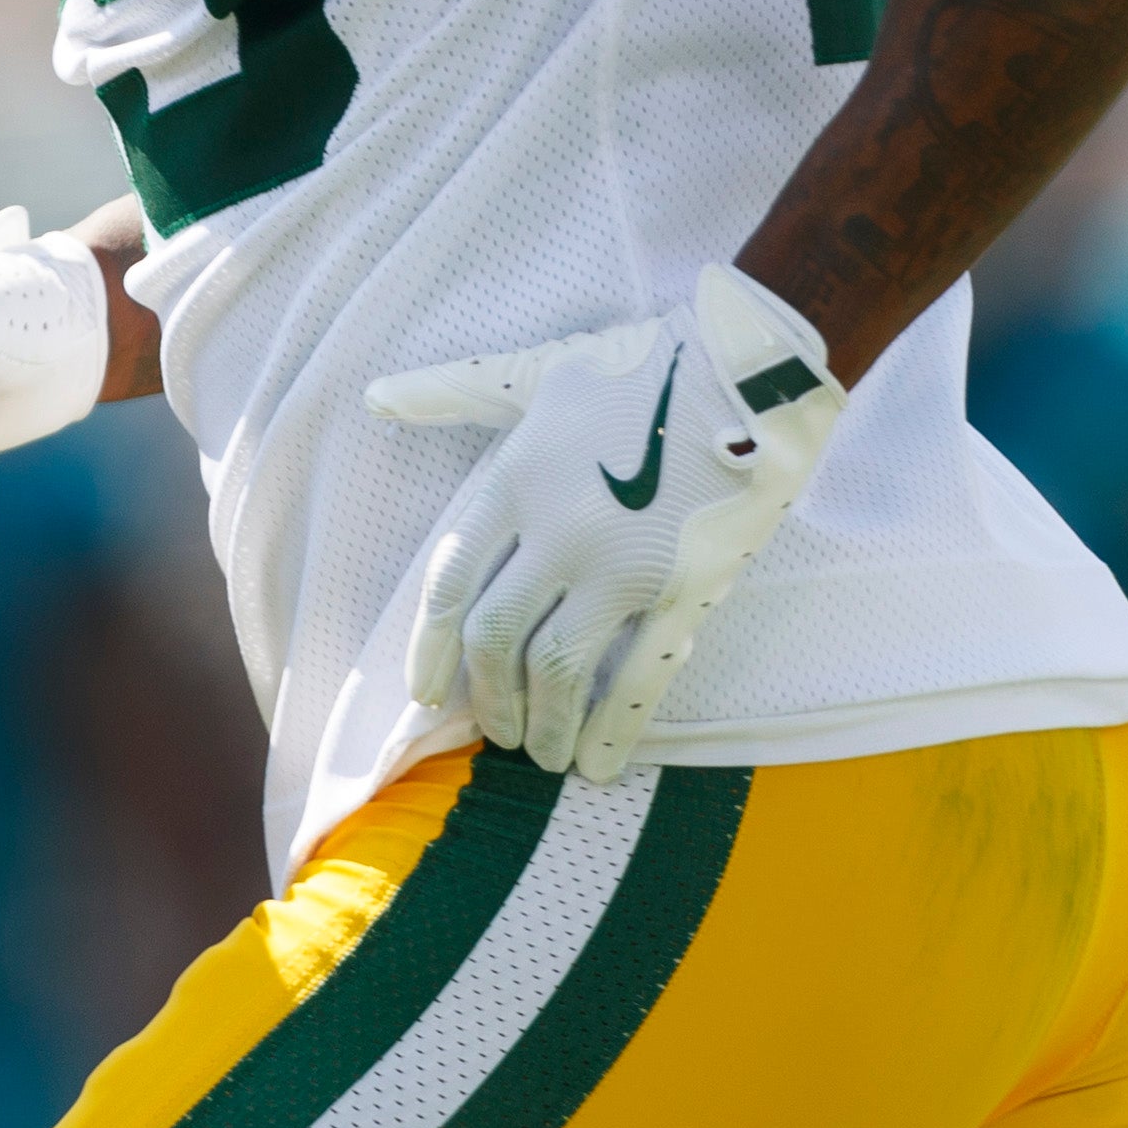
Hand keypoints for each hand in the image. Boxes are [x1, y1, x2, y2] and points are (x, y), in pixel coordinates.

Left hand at [362, 265, 846, 779]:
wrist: (749, 367)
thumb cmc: (640, 365)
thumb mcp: (537, 373)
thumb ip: (455, 394)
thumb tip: (378, 396)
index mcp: (515, 480)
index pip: (450, 584)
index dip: (430, 649)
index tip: (425, 692)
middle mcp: (557, 531)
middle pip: (495, 637)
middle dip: (488, 696)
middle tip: (494, 729)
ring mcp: (622, 566)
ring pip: (557, 669)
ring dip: (540, 724)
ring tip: (539, 753)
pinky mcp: (684, 590)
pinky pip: (639, 677)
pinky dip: (613, 729)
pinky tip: (598, 762)